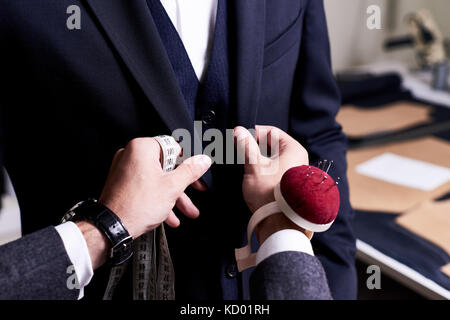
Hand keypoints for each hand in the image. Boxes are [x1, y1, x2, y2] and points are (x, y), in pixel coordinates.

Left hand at [99, 138, 211, 238]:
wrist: (112, 227)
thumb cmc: (136, 206)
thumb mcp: (172, 187)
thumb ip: (190, 171)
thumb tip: (202, 160)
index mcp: (142, 148)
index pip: (174, 147)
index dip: (189, 160)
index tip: (198, 170)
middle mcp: (131, 154)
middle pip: (166, 165)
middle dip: (183, 184)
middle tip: (197, 190)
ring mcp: (125, 169)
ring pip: (157, 179)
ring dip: (174, 196)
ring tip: (187, 211)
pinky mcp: (122, 183)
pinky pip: (146, 186)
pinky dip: (158, 198)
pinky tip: (170, 216)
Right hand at [234, 126, 311, 242]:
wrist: (279, 222)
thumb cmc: (270, 194)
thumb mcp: (254, 164)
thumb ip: (246, 145)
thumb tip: (239, 130)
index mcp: (293, 149)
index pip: (271, 131)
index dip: (254, 133)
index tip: (240, 138)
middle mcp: (297, 158)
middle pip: (271, 144)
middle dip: (254, 147)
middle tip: (239, 151)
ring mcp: (293, 172)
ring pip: (271, 158)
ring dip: (257, 159)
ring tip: (245, 166)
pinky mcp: (288, 184)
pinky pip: (274, 170)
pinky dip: (262, 170)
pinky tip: (253, 177)